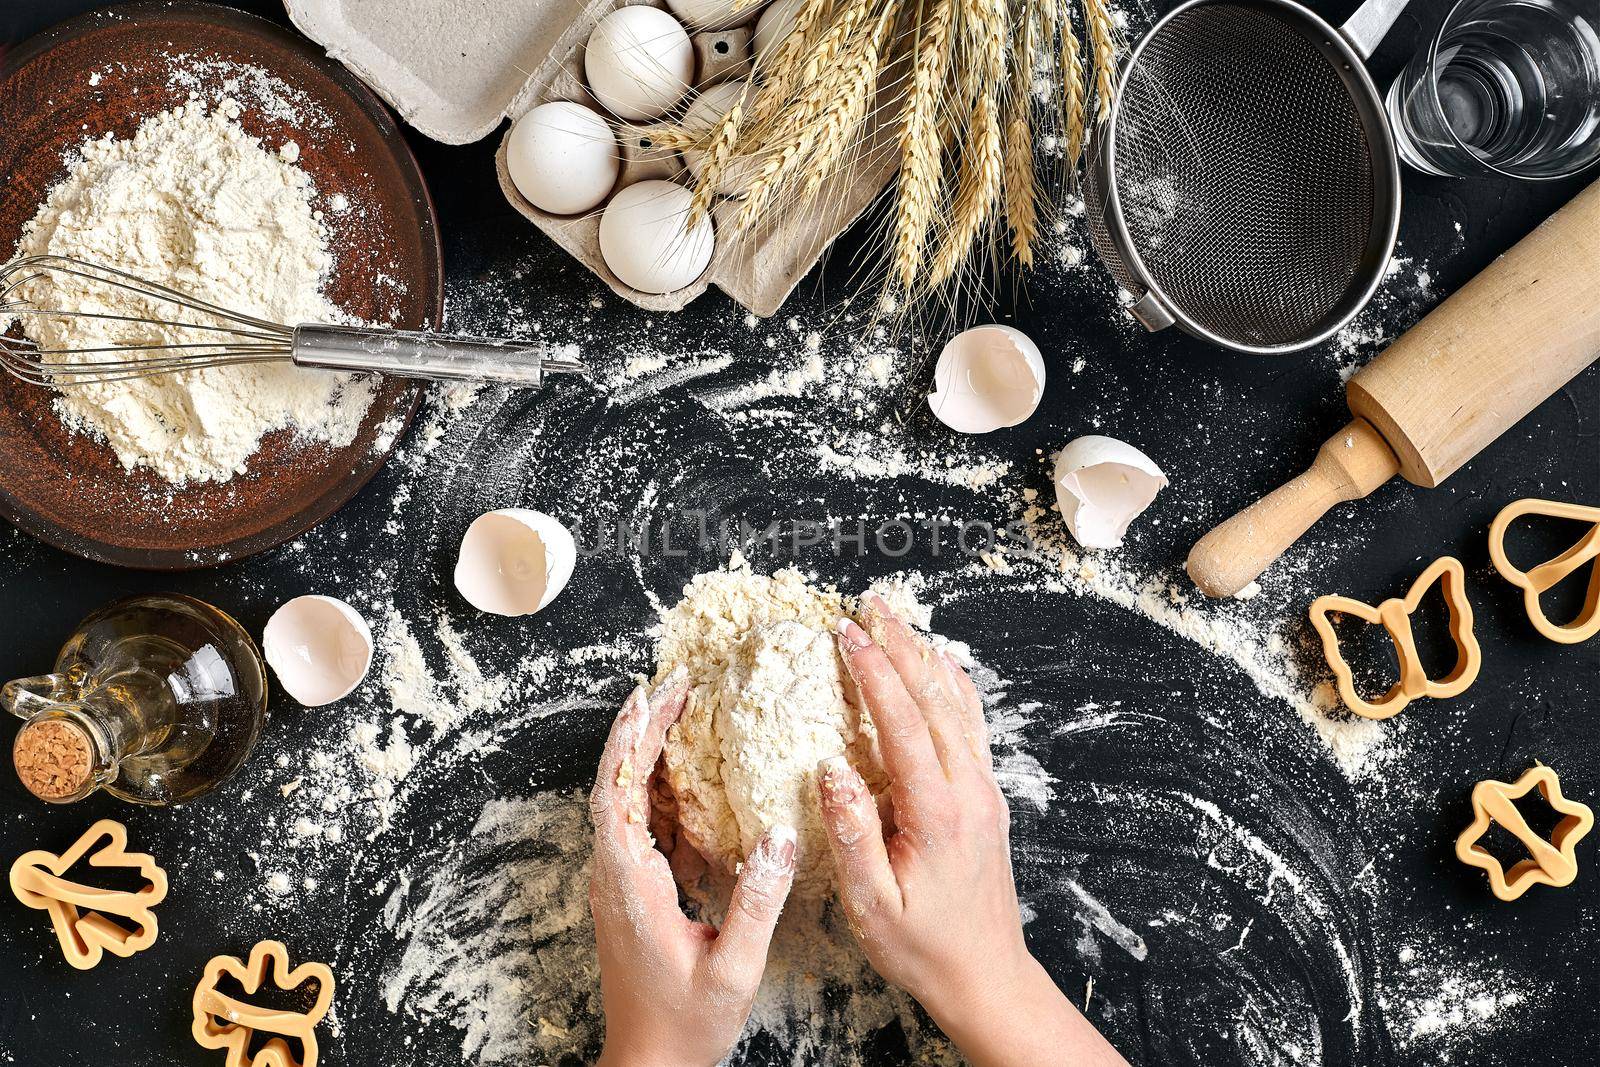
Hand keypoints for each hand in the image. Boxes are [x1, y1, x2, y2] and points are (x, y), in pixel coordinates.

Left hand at [590, 668, 796, 1066]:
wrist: (649, 1065)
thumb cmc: (685, 1024)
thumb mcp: (734, 968)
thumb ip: (758, 902)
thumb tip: (782, 837)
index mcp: (630, 882)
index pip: (617, 792)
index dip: (631, 738)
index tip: (653, 694)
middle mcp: (614, 873)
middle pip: (617, 782)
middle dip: (642, 728)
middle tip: (677, 684)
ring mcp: (619, 881)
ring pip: (624, 799)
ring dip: (646, 751)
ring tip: (681, 709)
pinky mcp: (631, 890)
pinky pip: (638, 824)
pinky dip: (657, 786)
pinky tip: (686, 771)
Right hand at [821, 596, 1126, 1066]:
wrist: (988, 977)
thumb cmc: (924, 949)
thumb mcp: (872, 906)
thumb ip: (851, 836)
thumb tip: (829, 770)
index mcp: (938, 814)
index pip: (902, 725)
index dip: (873, 674)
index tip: (844, 633)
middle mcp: (969, 793)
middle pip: (935, 700)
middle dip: (900, 647)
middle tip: (869, 605)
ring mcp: (984, 793)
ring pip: (958, 707)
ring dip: (927, 659)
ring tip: (898, 621)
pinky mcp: (987, 800)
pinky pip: (971, 727)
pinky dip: (953, 688)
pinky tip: (941, 670)